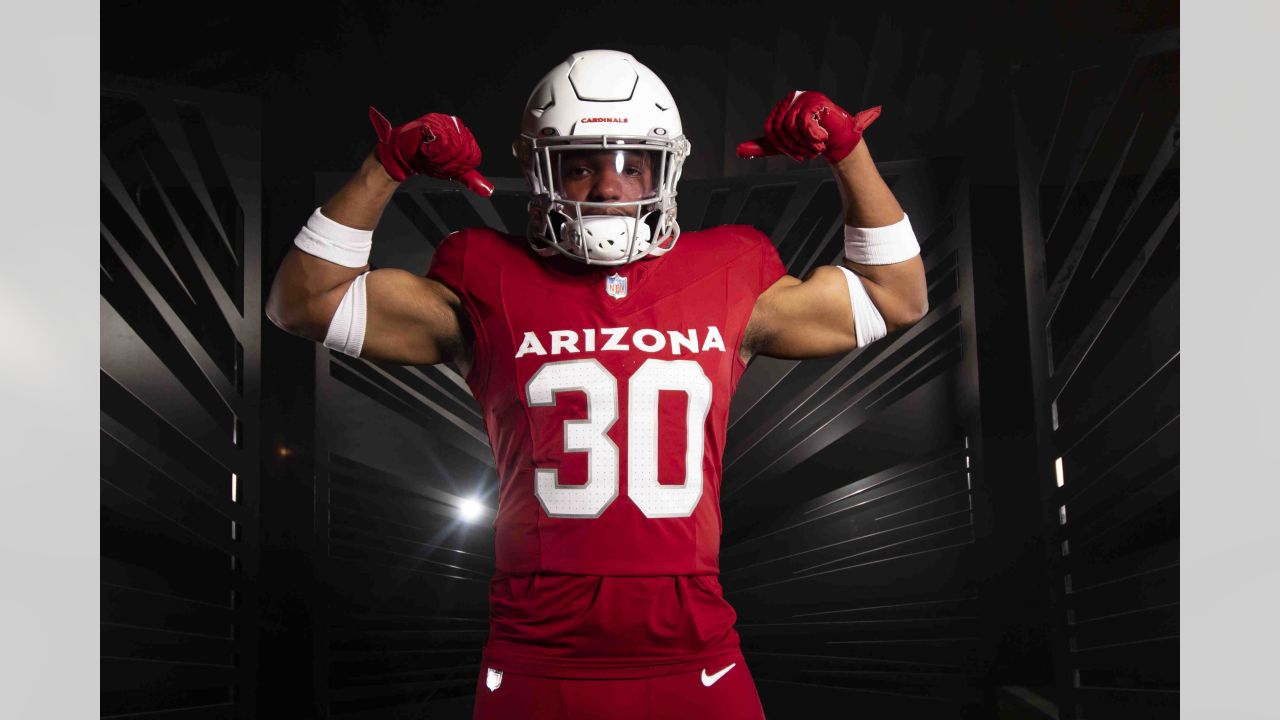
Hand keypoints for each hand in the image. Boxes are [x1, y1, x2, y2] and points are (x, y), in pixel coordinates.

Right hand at [368, 107, 493, 195]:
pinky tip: (425, 150)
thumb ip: (469, 178)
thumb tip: (488, 191)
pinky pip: (438, 142)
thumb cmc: (426, 159)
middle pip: (462, 152)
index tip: (447, 165)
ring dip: (439, 158)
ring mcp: (441, 122)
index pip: (472, 154)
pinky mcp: (429, 124)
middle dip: (448, 163)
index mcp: (461, 132)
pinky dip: (432, 151)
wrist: (401, 154)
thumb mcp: (452, 170)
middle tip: (436, 161)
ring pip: (452, 148)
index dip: (459, 164)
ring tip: (430, 156)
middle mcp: (453, 124)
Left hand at [736, 91, 880, 163]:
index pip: (770, 130)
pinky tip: (823, 137)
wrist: (840, 139)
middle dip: (795, 147)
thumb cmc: (812, 140)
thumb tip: (739, 152)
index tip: (798, 155)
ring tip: (818, 146)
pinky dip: (813, 135)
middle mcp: (790, 100)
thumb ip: (764, 146)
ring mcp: (804, 98)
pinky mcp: (816, 101)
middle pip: (780, 129)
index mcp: (781, 108)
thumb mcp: (785, 144)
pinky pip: (804, 122)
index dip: (783, 147)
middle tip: (810, 152)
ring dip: (806, 143)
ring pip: (792, 127)